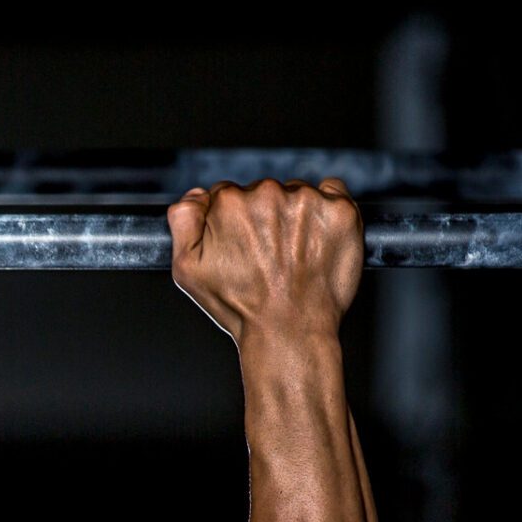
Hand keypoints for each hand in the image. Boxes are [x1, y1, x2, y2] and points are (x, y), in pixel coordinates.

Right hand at [168, 178, 362, 343]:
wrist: (288, 330)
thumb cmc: (241, 306)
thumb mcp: (188, 269)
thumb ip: (182, 221)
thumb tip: (196, 196)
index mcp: (230, 203)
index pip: (229, 195)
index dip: (233, 222)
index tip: (243, 245)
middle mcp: (268, 194)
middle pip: (263, 192)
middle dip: (264, 218)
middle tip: (268, 256)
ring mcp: (307, 200)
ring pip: (296, 193)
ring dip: (295, 216)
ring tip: (293, 254)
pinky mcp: (339, 210)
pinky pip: (332, 190)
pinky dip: (327, 209)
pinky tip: (317, 239)